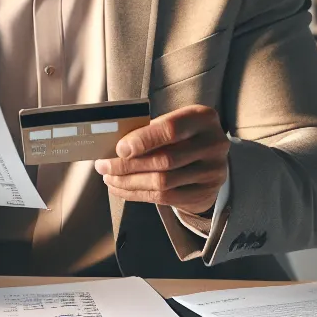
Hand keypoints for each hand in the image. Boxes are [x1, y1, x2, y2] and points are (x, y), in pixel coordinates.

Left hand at [94, 105, 228, 214]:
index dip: (142, 140)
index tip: (118, 149)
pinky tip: (121, 189)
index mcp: (203, 118)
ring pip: (162, 182)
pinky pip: (164, 198)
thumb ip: (150, 130)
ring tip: (109, 178)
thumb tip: (114, 145)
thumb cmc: (183, 135)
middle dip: (127, 165)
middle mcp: (212, 144)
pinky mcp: (204, 193)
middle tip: (103, 166)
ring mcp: (211, 172)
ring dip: (129, 182)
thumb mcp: (174, 122)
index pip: (170, 129)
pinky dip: (137, 194)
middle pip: (164, 160)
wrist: (210, 159)